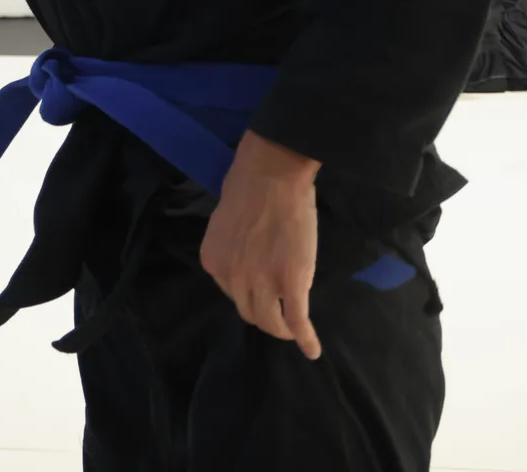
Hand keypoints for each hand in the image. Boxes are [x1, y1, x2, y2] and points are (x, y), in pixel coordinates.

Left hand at [200, 131, 322, 360]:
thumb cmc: (249, 190)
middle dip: (264, 315)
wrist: (270, 177)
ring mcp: (261, 283)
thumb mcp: (225, 226)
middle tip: (278, 315)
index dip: (248, 293)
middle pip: (250, 312)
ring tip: (293, 330)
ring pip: (272, 322)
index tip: (261, 290)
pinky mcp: (290, 284)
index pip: (231, 292)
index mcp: (214, 262)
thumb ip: (232, 250)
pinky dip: (305, 339)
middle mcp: (232, 278)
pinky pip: (297, 321)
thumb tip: (245, 260)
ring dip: (283, 329)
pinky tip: (312, 350)